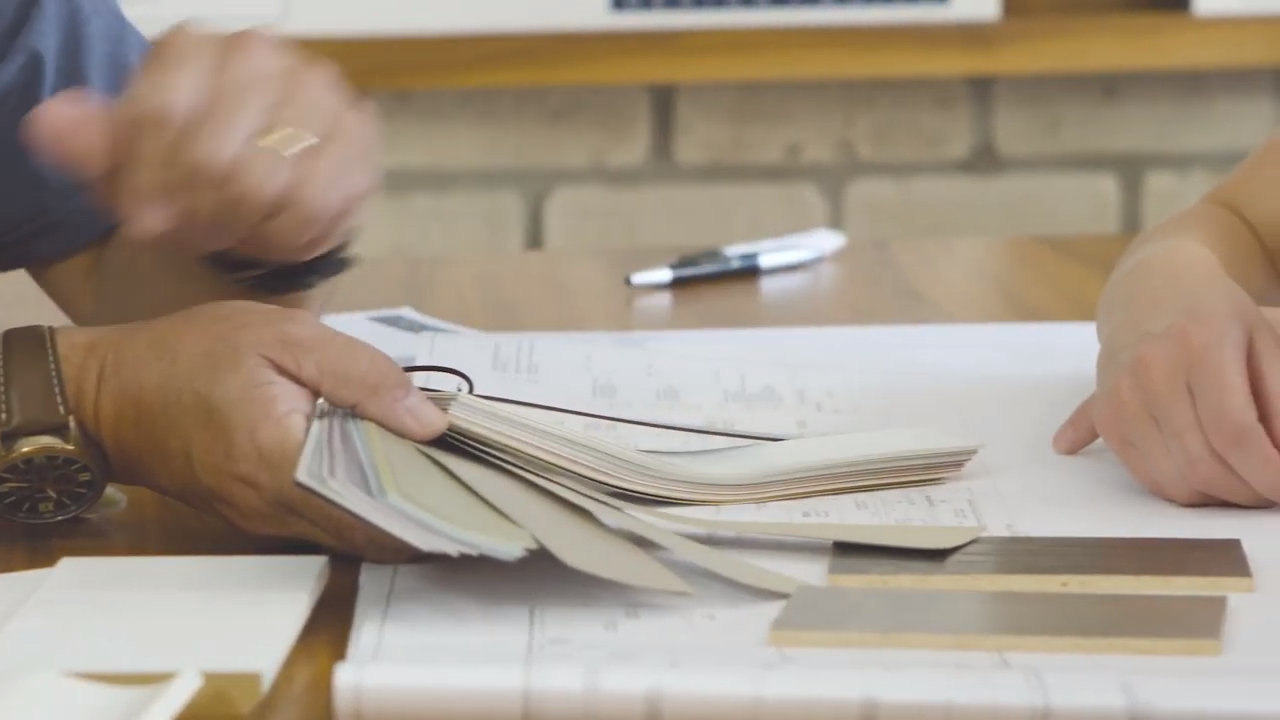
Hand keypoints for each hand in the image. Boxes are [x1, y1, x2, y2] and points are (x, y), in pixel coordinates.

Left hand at [22, 24, 378, 262]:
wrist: (257, 178)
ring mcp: (319, 88)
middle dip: (199, 216)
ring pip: (271, 187)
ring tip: (233, 235)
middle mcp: (261, 52)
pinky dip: (293, 236)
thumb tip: (52, 124)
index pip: (161, 119)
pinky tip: (276, 236)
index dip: (148, 185)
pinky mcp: (360, 133)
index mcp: (191, 46)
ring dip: (245, 230)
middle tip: (193, 235)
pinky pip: (322, 204)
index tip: (142, 223)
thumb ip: (87, 144)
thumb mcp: (121, 161)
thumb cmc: (182, 171)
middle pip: (218, 161)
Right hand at [59, 301, 446, 560]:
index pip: (385, 504)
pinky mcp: (260, 517)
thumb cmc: (193, 353)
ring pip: (355, 534)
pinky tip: (396, 478)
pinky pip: (327, 524)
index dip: (441, 499)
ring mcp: (267, 521)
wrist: (110, 392)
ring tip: (451, 480)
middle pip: (377, 531)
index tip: (487, 481)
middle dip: (433, 513)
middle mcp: (278, 510)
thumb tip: (431, 421)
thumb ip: (362, 375)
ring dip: (403, 515)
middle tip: (481, 483)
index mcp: (286, 464)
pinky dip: (367, 508)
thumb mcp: (283, 337)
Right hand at [1053, 266, 1279, 507]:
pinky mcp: (1106, 417)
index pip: (1234, 431)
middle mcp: (1150, 371)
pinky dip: (1183, 490)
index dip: (1267, 472)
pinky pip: (1145, 476)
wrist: (1148, 292)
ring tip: (1242, 482)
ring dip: (1216, 496)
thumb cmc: (1218, 314)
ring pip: (1173, 479)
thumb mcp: (1265, 341)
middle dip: (1247, 491)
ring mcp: (1121, 396)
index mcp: (1198, 345)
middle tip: (1270, 490)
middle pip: (1201, 462)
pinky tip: (1207, 480)